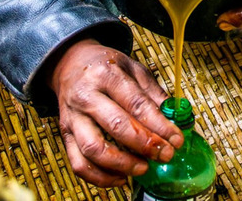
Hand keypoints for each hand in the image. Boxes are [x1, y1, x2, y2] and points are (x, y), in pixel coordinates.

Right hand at [47, 39, 182, 186]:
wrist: (70, 64)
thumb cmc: (106, 67)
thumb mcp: (133, 68)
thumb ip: (153, 93)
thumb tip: (175, 118)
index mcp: (107, 75)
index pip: (136, 104)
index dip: (159, 125)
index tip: (176, 139)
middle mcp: (86, 96)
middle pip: (117, 125)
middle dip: (145, 145)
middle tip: (165, 155)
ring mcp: (72, 117)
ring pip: (93, 149)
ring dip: (122, 164)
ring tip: (144, 168)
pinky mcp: (64, 134)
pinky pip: (78, 163)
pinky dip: (99, 177)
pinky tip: (120, 177)